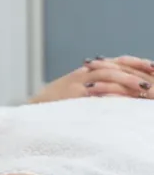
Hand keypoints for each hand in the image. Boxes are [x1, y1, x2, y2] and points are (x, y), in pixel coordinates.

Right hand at [30, 55, 152, 102]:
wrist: (32, 112)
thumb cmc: (58, 106)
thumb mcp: (78, 91)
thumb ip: (98, 87)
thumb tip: (126, 91)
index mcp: (86, 72)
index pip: (116, 61)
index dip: (136, 62)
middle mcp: (82, 74)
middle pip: (114, 66)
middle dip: (136, 72)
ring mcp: (76, 84)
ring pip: (106, 75)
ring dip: (127, 81)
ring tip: (145, 89)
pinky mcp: (71, 96)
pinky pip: (94, 92)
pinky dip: (110, 93)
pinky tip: (124, 98)